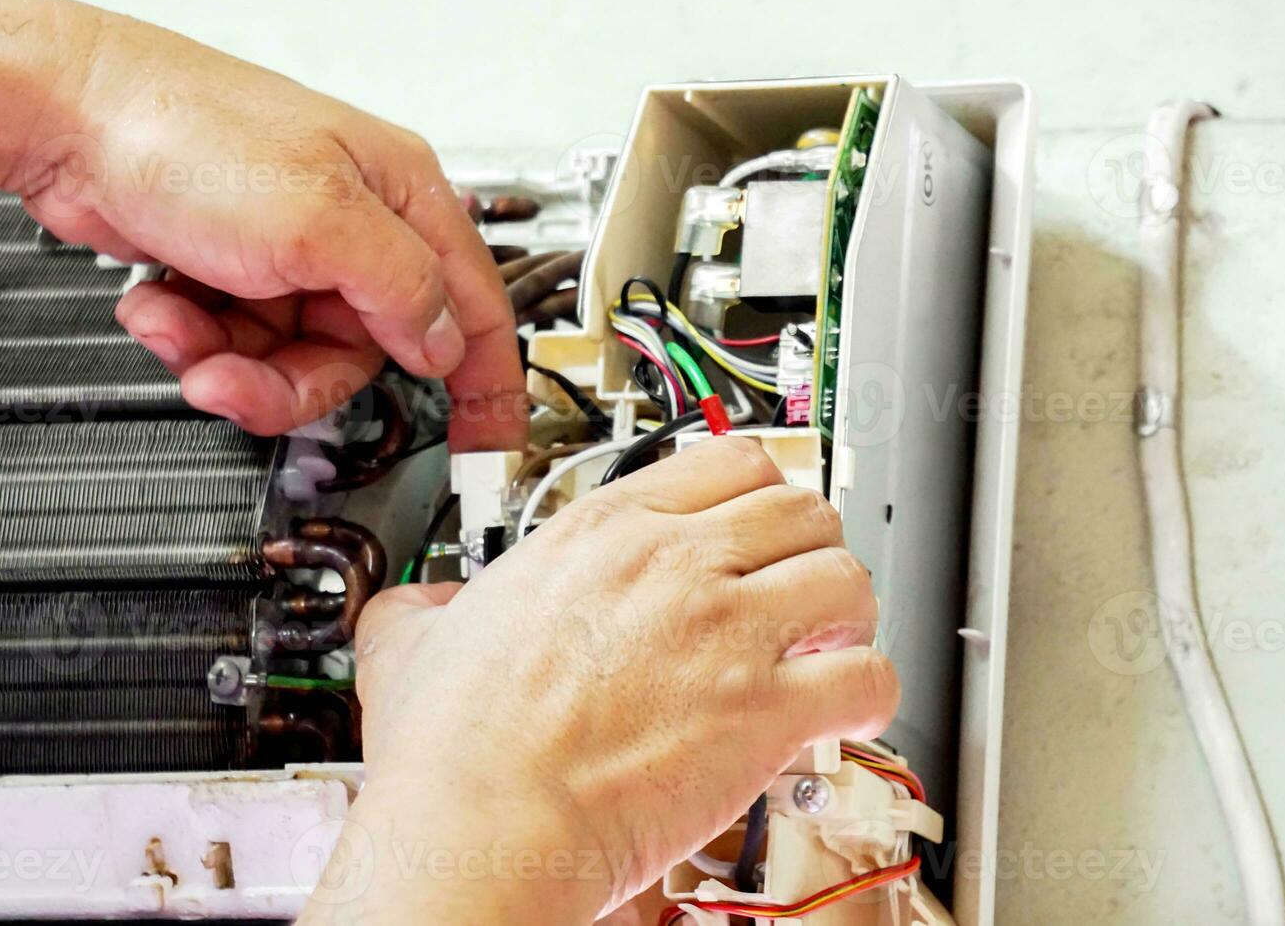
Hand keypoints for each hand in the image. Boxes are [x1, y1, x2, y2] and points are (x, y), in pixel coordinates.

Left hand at [0, 0, 522, 447]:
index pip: (473, 308)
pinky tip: (163, 305)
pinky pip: (241, 344)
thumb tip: (442, 343)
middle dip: (296, 381)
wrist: (61, 116)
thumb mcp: (320, 221)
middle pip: (364, 355)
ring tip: (184, 333)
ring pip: (295, 360)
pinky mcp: (238, 269)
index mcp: (403, 199)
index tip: (487, 448)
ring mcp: (294, 251)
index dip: (487, 386)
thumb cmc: (186, 131)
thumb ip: (400, 288)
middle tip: (242, 381)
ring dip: (232, 362)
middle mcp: (358, 228)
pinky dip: (195, 338)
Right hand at [310, 438, 898, 922]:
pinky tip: (849, 708)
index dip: (754, 490)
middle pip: (799, 508)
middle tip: (797, 582)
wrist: (484, 825)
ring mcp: (727, 630)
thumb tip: (418, 607)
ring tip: (831, 640)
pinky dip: (872, 690)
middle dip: (808, 545)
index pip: (727, 460)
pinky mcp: (765, 709)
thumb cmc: (453, 749)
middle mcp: (675, 564)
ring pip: (845, 575)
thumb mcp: (413, 638)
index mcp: (603, 532)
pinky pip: (866, 675)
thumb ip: (425, 605)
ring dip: (849, 609)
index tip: (756, 519)